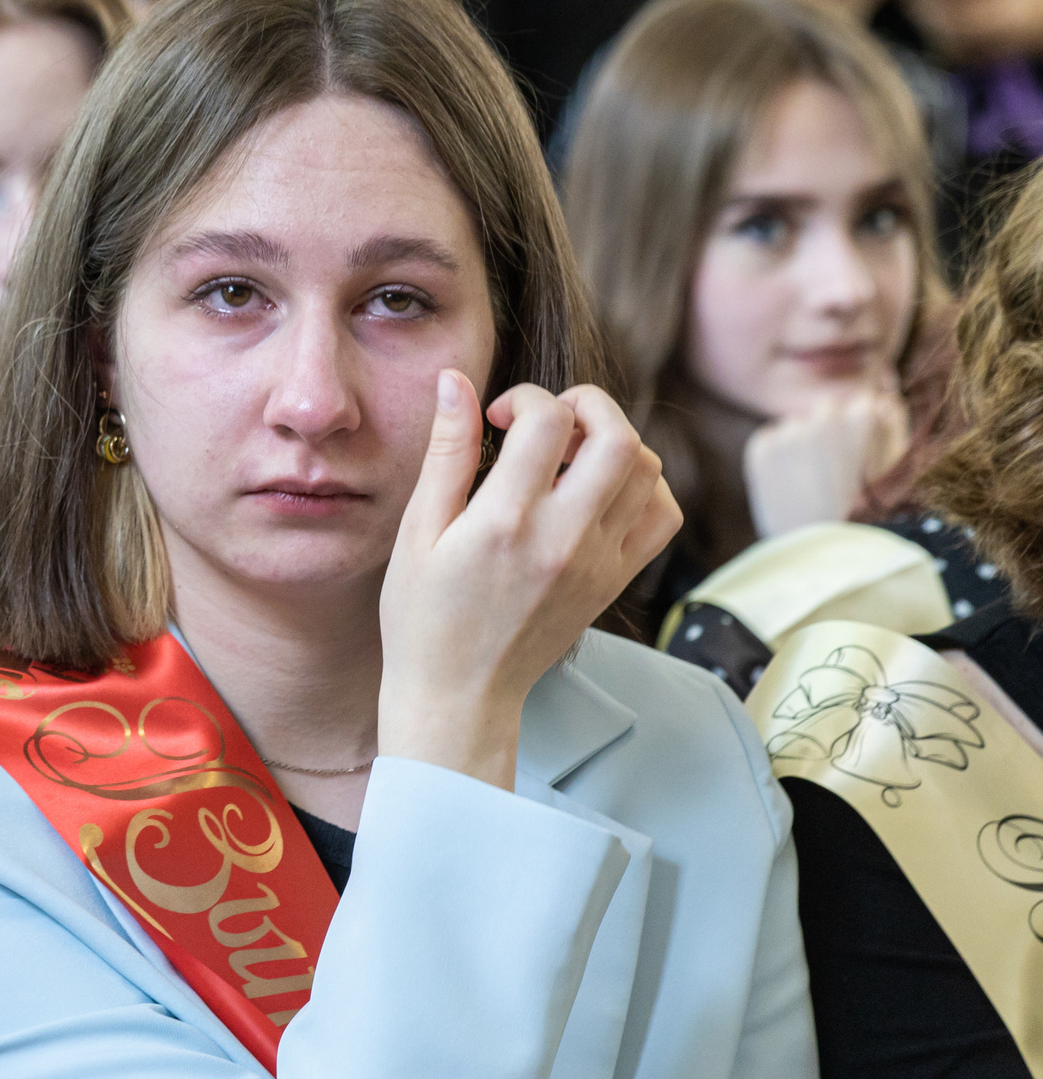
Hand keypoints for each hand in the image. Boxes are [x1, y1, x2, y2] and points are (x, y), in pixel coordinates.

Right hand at [378, 373, 679, 788]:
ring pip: (646, 470)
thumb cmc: (423, 615)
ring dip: (612, 441)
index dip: (524, 398)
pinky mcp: (616, 581)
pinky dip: (642, 486)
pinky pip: (661, 516)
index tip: (498, 416)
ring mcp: (599, 562)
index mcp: (505, 522)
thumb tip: (456, 383)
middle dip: (585, 404)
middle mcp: (564, 539)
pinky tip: (598, 488)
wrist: (459, 694)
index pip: (548, 422)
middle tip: (547, 419)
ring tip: (569, 454)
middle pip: (617, 437)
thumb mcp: (417, 531)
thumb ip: (446, 452)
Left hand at [744, 383, 908, 539]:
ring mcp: (789, 433)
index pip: (864, 404)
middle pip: (828, 408)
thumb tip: (882, 397)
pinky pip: (770, 438)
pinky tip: (794, 483)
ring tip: (816, 483)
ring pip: (797, 424)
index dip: (866, 431)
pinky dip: (779, 454)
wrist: (826, 560)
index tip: (866, 460)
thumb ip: (891, 425)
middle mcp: (823, 418)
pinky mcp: (762, 449)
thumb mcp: (898, 470)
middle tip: (838, 471)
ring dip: (805, 443)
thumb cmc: (874, 516)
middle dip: (833, 431)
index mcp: (865, 416)